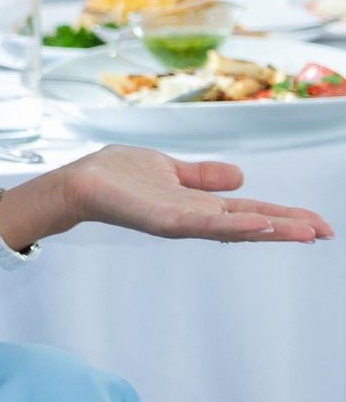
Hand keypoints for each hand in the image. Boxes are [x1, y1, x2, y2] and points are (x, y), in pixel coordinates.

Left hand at [51, 144, 330, 242]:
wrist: (78, 181)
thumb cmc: (117, 176)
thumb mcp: (170, 169)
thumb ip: (203, 176)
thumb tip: (241, 176)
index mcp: (199, 204)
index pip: (251, 210)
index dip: (285, 216)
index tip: (319, 224)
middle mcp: (195, 217)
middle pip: (250, 223)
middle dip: (287, 227)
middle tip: (325, 232)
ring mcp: (180, 221)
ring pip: (232, 227)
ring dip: (268, 229)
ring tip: (303, 231)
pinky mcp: (161, 220)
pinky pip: (200, 224)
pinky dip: (228, 225)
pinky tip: (255, 223)